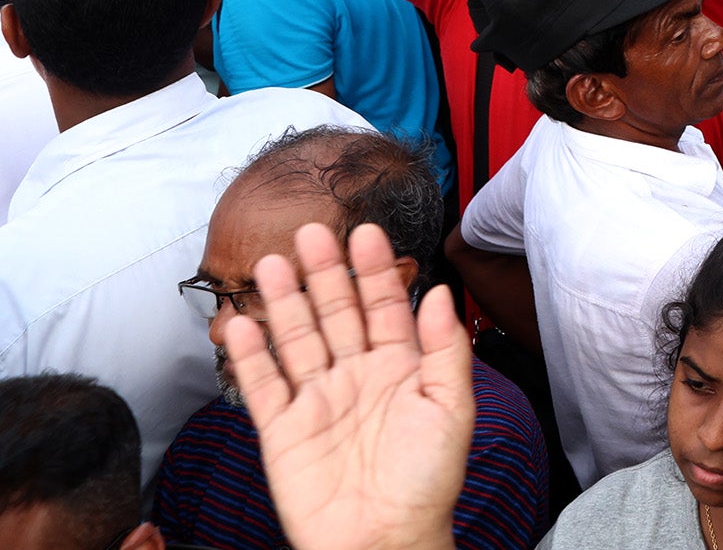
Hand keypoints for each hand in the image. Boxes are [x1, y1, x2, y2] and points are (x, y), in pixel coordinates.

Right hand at [218, 221, 472, 549]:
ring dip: (284, 302)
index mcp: (400, 369)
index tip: (364, 232)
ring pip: (297, 340)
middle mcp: (357, 377)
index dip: (373, 270)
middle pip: (336, 314)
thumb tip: (440, 293)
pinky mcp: (283, 431)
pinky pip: (263, 386)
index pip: (384, 307)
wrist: (384, 541)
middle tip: (311, 232)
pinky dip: (250, 355)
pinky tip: (241, 323)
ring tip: (271, 264)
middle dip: (324, 273)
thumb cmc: (427, 482)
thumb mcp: (453, 408)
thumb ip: (444, 348)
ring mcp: (318, 401)